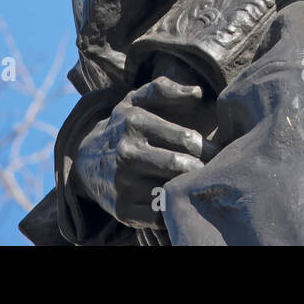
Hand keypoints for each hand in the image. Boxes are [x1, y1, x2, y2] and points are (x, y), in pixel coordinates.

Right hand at [75, 76, 213, 228]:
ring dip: (189, 188)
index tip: (218, 152)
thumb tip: (197, 92)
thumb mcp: (137, 99)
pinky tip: (178, 198)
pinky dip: (173, 207)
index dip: (208, 147)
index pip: (186, 139)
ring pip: (172, 190)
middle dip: (203, 168)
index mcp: (135, 122)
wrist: (85, 158)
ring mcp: (122, 183)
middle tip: (215, 169)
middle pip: (181, 166)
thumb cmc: (124, 125)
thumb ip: (165, 89)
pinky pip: (161, 214)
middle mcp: (126, 153)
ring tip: (199, 183)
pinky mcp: (122, 210)